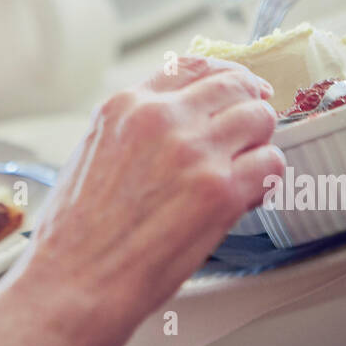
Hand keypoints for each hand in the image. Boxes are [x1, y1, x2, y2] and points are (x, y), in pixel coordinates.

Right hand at [0, 55, 282, 345]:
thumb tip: (176, 122)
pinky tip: (250, 193)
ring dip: (260, 139)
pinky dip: (266, 177)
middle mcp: (161, 119)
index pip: (191, 66)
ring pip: (259, 117)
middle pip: (233, 85)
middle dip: (249, 102)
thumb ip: (134, 128)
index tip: (239, 85)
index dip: (224, 73)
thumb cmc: (77, 232)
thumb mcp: (92, 152)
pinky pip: (270, 164)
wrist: (75, 279)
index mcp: (126, 106)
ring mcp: (194, 151)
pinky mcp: (220, 191)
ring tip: (248, 164)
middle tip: (255, 125)